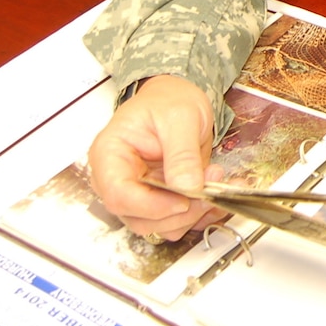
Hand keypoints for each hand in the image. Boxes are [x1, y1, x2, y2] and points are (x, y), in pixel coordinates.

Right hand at [88, 75, 223, 240]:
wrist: (177, 99)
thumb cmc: (168, 100)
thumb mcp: (180, 117)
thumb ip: (182, 153)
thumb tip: (186, 186)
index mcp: (110, 154)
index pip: (119, 194)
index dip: (151, 205)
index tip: (182, 200)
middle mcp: (118, 179)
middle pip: (139, 217)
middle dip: (178, 212)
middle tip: (209, 188)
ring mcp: (138, 193)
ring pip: (159, 225)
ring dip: (192, 214)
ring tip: (214, 182)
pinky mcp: (158, 201)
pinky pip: (176, 220)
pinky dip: (199, 215)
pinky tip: (215, 196)